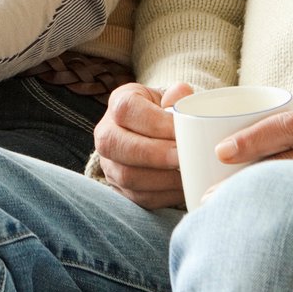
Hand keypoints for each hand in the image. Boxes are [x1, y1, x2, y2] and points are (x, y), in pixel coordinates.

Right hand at [94, 80, 194, 207]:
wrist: (156, 135)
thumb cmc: (166, 115)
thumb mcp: (170, 98)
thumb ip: (177, 95)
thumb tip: (180, 94)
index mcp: (119, 103)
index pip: (127, 110)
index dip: (155, 123)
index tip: (181, 132)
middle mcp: (106, 133)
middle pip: (117, 145)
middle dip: (154, 154)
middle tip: (182, 157)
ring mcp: (109, 163)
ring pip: (127, 176)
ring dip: (161, 178)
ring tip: (186, 174)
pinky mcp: (120, 189)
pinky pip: (139, 197)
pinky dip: (164, 194)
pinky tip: (182, 187)